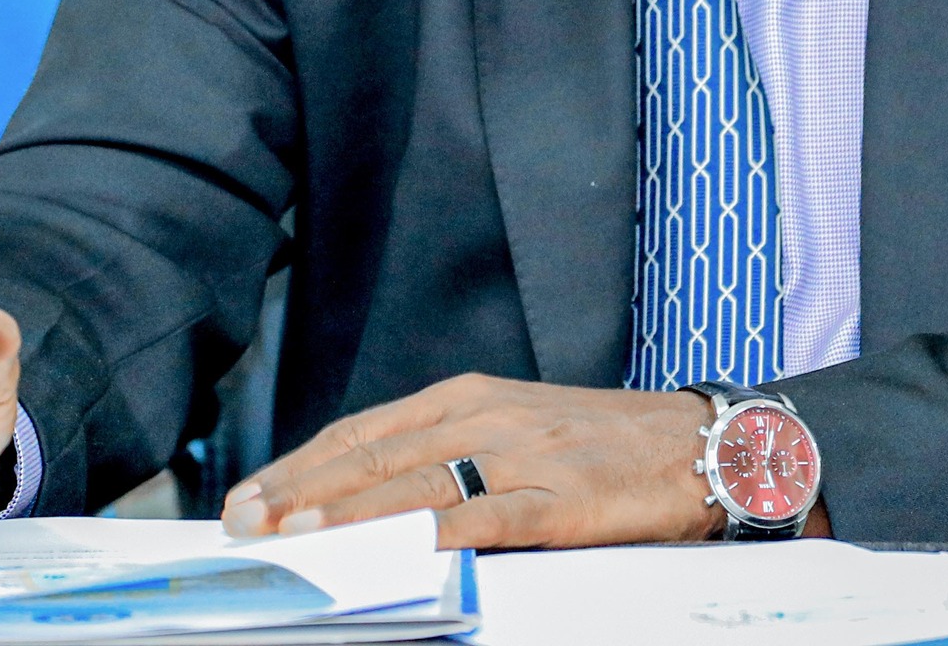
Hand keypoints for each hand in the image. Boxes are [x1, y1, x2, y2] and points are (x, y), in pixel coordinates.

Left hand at [222, 373, 827, 549]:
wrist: (701, 442)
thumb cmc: (602, 446)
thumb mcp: (516, 433)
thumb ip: (449, 456)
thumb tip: (365, 501)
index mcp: (469, 396)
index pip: (364, 430)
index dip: (301, 463)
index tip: (248, 496)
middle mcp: (487, 414)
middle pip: (377, 453)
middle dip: (305, 490)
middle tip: (246, 522)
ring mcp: (525, 453)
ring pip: (420, 481)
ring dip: (355, 511)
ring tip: (299, 534)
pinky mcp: (564, 495)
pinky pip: (491, 516)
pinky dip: (441, 532)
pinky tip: (404, 550)